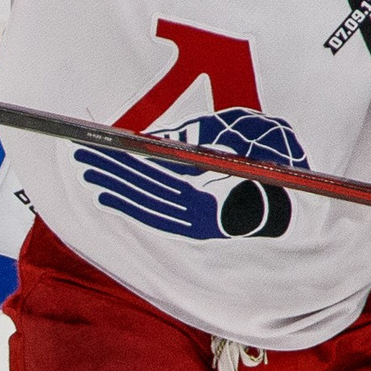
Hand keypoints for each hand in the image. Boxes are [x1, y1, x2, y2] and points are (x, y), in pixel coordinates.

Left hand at [77, 147, 290, 240]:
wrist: (290, 210)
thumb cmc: (270, 170)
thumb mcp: (242, 148)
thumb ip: (204, 145)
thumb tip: (158, 144)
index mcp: (206, 192)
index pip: (153, 173)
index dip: (122, 159)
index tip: (97, 145)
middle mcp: (195, 211)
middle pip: (143, 187)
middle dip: (111, 169)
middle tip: (80, 153)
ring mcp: (192, 221)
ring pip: (144, 200)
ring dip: (114, 184)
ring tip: (87, 169)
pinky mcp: (191, 227)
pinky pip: (153, 215)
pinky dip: (127, 203)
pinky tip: (106, 193)